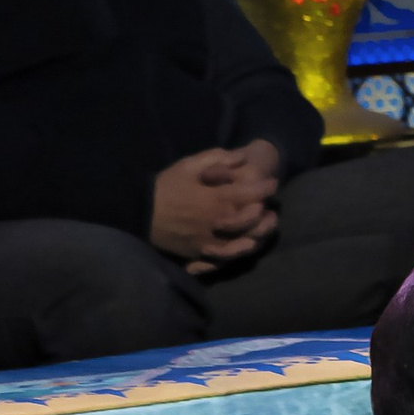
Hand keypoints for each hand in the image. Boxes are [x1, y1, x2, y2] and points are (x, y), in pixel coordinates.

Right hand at [150, 142, 283, 270]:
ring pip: (242, 241)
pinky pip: (224, 256)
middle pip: (251, 220)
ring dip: (258, 233)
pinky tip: (247, 244)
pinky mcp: (199, 252)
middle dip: (265, 211)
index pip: (251, 194)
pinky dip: (238, 252)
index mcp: (215, 198)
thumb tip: (242, 157)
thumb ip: (219, 159)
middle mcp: (216, 222)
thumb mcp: (190, 164)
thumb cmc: (167, 185)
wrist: (140, 211)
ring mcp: (208, 240)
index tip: (272, 183)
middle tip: (270, 205)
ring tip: (266, 225)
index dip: (266, 188)